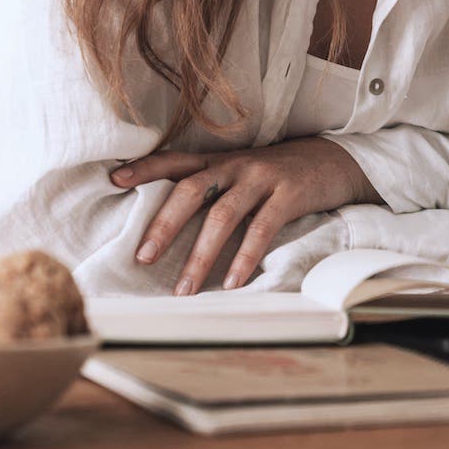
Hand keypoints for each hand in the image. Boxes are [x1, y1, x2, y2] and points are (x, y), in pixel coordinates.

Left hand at [109, 138, 383, 295]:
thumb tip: (171, 220)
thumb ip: (212, 187)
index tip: (113, 178)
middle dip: (164, 224)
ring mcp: (263, 178)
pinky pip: (262, 228)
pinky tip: (232, 282)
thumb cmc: (279, 174)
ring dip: (200, 255)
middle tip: (142, 257)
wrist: (335, 159)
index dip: (144, 167)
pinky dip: (244, 257)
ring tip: (184, 289)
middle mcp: (236, 165)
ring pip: (223, 214)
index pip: (175, 160)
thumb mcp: (242, 172)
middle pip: (191, 189)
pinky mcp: (289, 195)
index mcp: (220, 160)